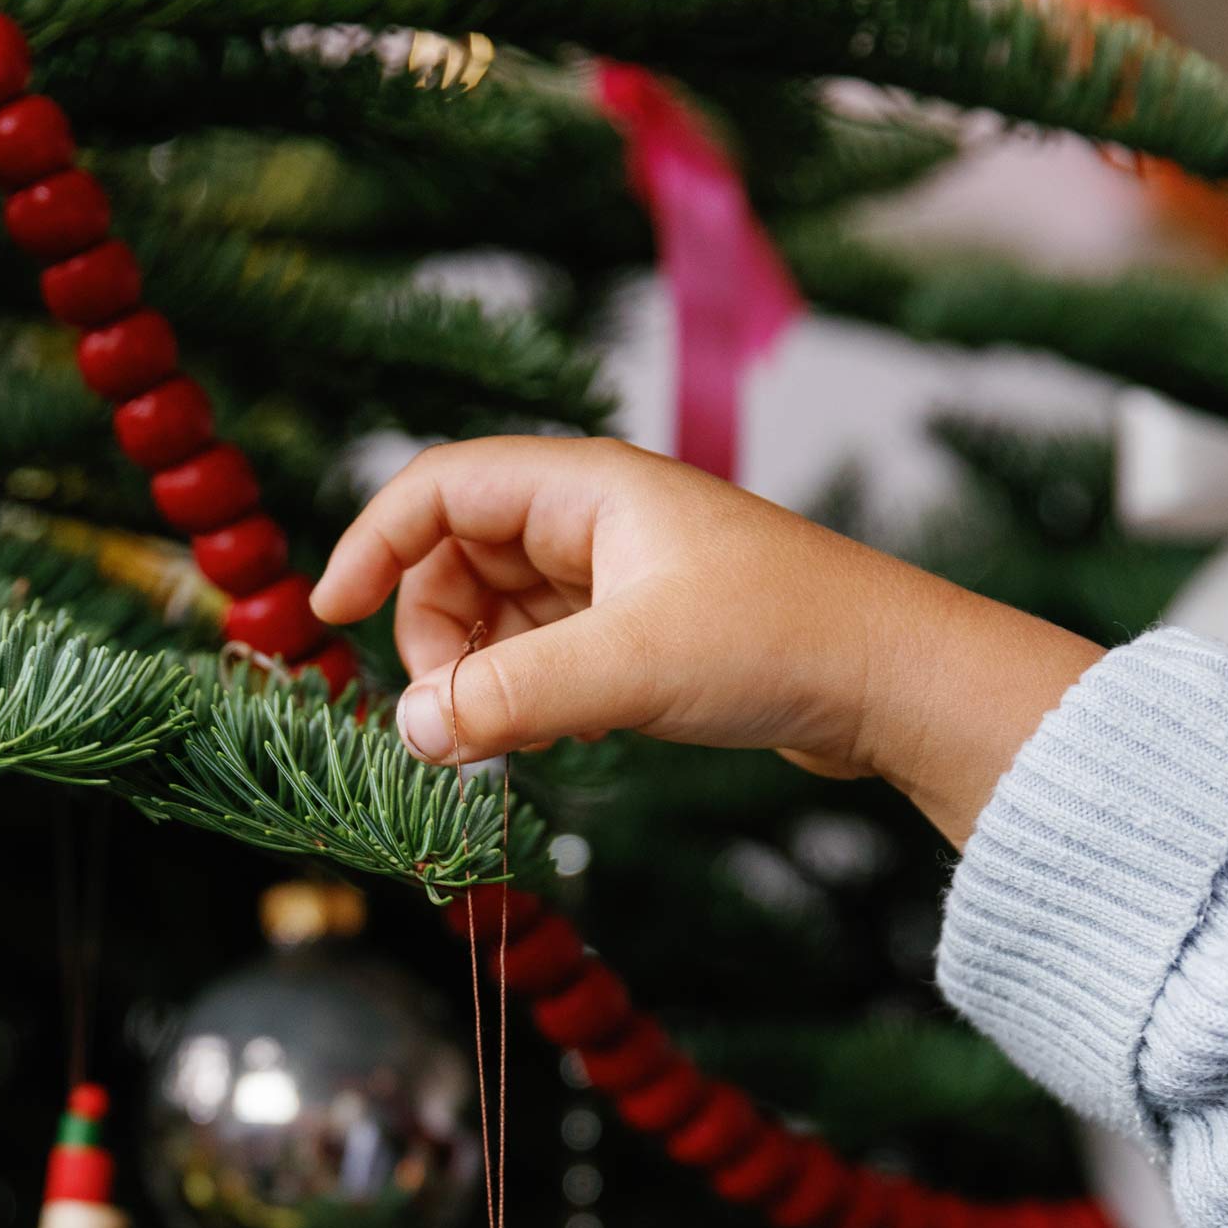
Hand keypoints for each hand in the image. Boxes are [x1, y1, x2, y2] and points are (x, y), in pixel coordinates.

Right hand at [309, 436, 1101, 846]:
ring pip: (502, 617)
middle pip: (459, 559)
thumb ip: (507, 697)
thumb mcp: (626, 668)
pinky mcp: (646, 636)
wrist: (897, 684)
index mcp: (589, 488)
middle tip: (449, 715)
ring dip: (482, 677)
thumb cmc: (780, 642)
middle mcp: (598, 521)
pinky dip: (529, 697)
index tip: (330, 614)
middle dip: (434, 635)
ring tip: (507, 738)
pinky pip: (548, 656)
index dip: (374, 543)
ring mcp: (623, 580)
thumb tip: (410, 731)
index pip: (440, 488)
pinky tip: (559, 739)